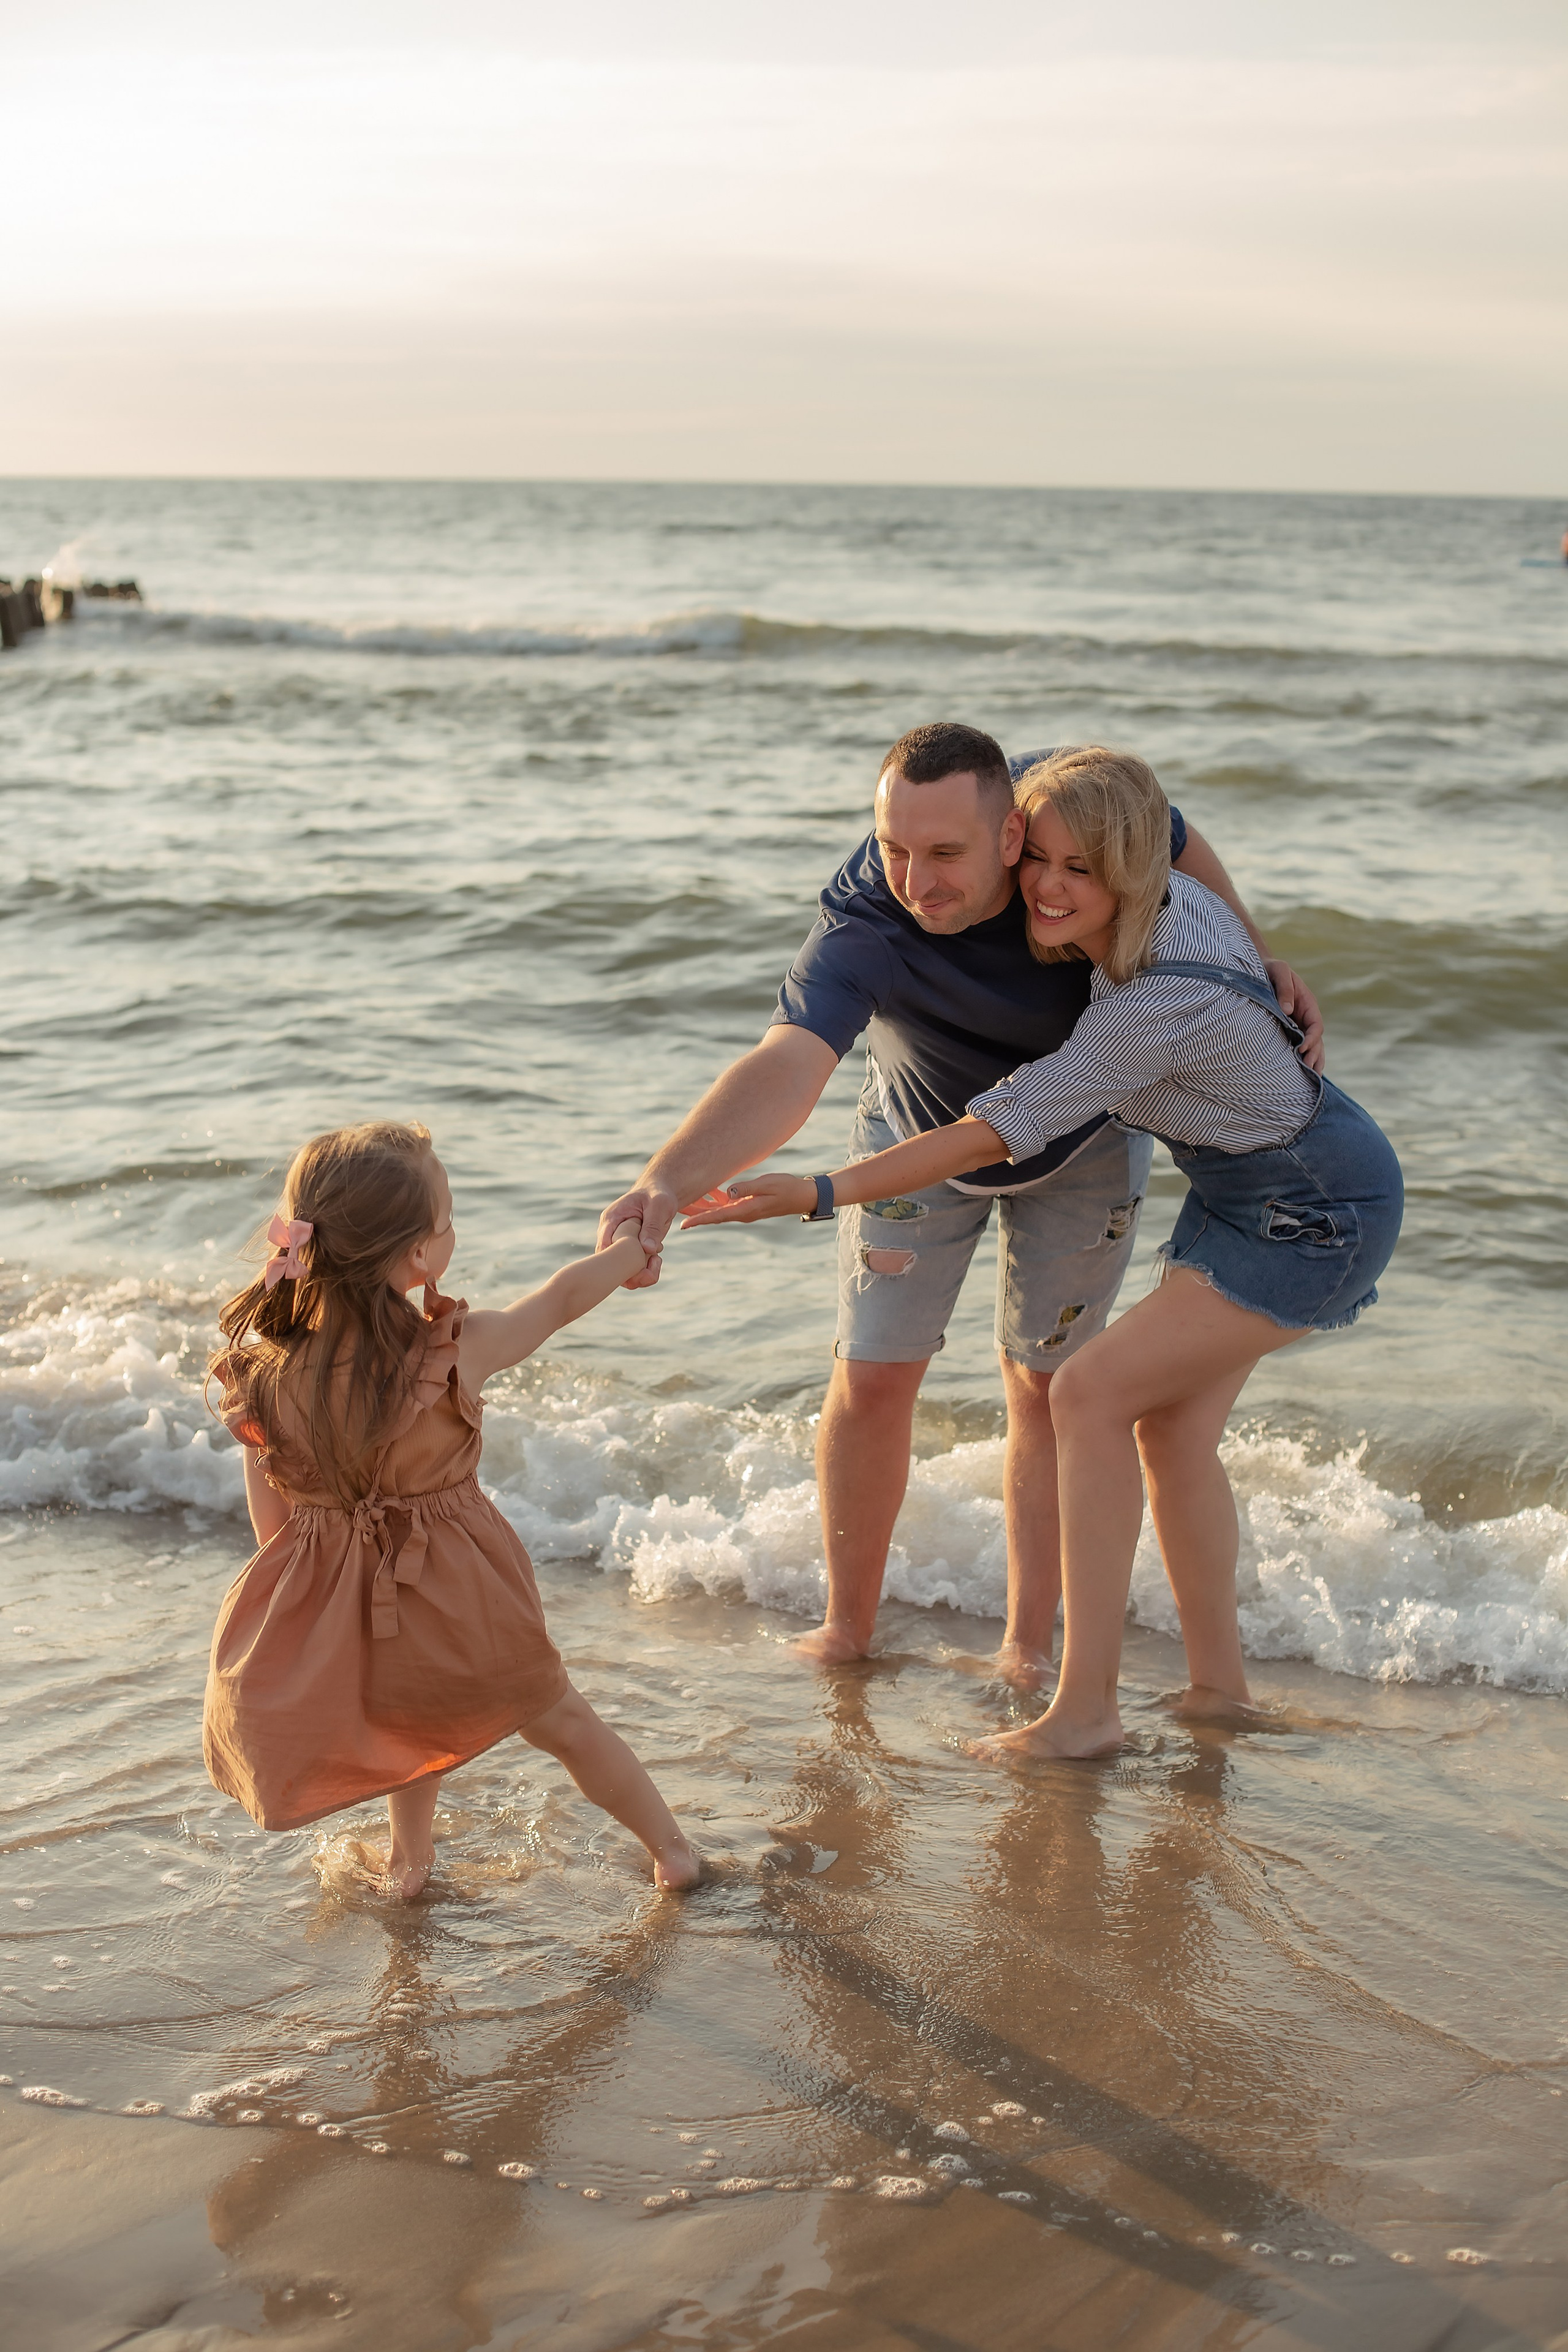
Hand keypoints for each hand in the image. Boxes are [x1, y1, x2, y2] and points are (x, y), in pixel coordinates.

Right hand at [597, 1185, 674, 1288]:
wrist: (659, 1194)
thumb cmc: (658, 1195)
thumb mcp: (659, 1206)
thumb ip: (653, 1226)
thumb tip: (647, 1248)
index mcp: (612, 1219)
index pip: (604, 1244)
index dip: (615, 1260)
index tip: (637, 1264)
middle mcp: (610, 1234)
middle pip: (609, 1263)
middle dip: (631, 1271)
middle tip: (654, 1261)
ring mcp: (618, 1244)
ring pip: (620, 1271)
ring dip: (640, 1273)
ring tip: (657, 1260)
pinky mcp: (627, 1252)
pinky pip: (631, 1270)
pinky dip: (645, 1271)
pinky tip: (657, 1259)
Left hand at [680, 1174, 817, 1226]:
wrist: (801, 1196)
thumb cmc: (786, 1188)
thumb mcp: (767, 1184)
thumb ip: (747, 1188)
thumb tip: (728, 1193)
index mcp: (745, 1210)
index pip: (717, 1217)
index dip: (699, 1220)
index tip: (683, 1225)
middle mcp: (742, 1214)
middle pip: (713, 1217)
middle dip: (694, 1216)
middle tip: (674, 1215)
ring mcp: (744, 1211)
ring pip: (718, 1212)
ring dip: (702, 1210)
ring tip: (684, 1205)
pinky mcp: (746, 1205)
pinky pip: (726, 1206)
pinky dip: (714, 1202)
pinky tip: (707, 1194)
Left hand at [1264, 960, 1324, 1073]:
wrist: (1259, 970)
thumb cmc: (1269, 969)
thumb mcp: (1279, 971)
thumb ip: (1285, 987)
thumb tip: (1288, 1010)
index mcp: (1307, 1003)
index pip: (1315, 1025)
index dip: (1312, 1038)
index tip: (1302, 1049)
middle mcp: (1305, 1016)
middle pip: (1316, 1040)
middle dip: (1315, 1055)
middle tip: (1309, 1070)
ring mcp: (1298, 1024)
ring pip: (1311, 1046)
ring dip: (1313, 1061)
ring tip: (1312, 1077)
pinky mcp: (1287, 1030)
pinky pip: (1297, 1045)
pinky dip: (1302, 1058)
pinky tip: (1300, 1072)